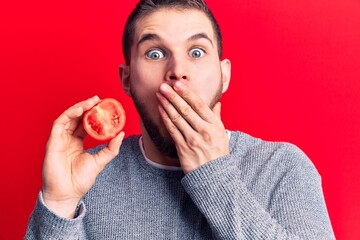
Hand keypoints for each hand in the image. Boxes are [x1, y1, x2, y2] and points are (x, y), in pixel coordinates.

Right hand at [42, 96, 124, 217]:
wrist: (68, 193)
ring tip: (91, 102)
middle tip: (98, 99)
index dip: (92, 114)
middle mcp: (67, 139)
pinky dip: (69, 115)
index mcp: (77, 142)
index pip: (84, 123)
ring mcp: (59, 140)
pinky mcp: (52, 142)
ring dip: (78, 108)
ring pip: (68, 117)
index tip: (103, 106)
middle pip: (76, 118)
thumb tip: (122, 133)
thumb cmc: (80, 180)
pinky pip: (59, 124)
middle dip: (86, 107)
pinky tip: (80, 110)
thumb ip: (111, 148)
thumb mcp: (100, 161)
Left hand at [157, 82, 228, 173]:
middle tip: (164, 86)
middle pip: (186, 110)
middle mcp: (204, 131)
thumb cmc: (218, 153)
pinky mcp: (183, 148)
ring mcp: (193, 140)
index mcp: (215, 125)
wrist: (214, 176)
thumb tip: (216, 102)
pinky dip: (165, 118)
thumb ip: (217, 117)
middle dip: (173, 96)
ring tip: (159, 94)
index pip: (199, 105)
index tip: (178, 84)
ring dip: (166, 104)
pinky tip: (160, 109)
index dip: (187, 93)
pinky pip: (172, 130)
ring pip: (177, 118)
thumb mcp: (222, 133)